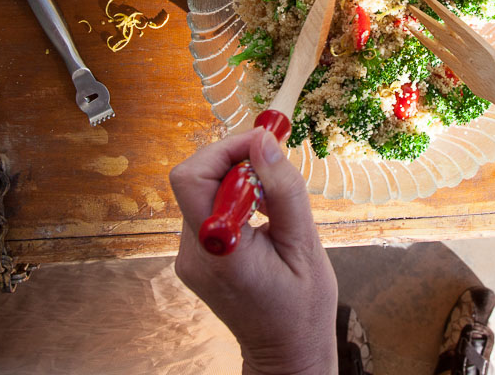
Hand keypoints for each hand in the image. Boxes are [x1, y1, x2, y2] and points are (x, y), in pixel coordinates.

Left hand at [169, 127, 338, 374]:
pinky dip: (232, 198)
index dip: (223, 149)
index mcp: (219, 252)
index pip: (191, 178)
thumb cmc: (301, 308)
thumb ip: (283, 190)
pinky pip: (205, 209)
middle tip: (271, 162)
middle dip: (232, 159)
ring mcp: (188, 257)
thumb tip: (263, 142)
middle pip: (193, 179)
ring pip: (200, 191)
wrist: (286, 352)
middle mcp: (192, 253)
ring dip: (234, 179)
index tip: (262, 142)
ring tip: (271, 196)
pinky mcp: (194, 258)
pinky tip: (260, 213)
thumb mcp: (305, 245)